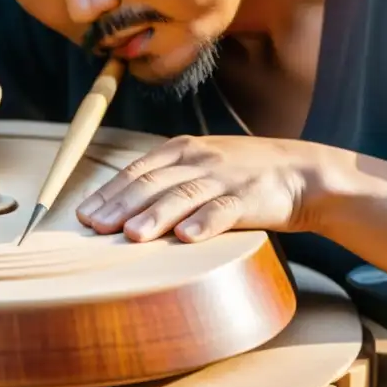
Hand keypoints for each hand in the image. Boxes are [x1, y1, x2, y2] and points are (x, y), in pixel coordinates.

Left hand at [76, 135, 337, 242]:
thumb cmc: (242, 175)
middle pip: (152, 183)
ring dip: (154, 216)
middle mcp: (199, 160)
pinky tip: (187, 237)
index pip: (136, 171)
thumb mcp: (200, 166)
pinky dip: (204, 223)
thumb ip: (166, 180)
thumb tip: (122, 208)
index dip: (108, 193)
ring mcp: (224, 178)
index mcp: (181, 149)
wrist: (302, 173)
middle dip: (119, 206)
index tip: (83, 216)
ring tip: (130, 237)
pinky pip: (224, 211)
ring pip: (182, 196)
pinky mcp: (250, 198)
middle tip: (95, 229)